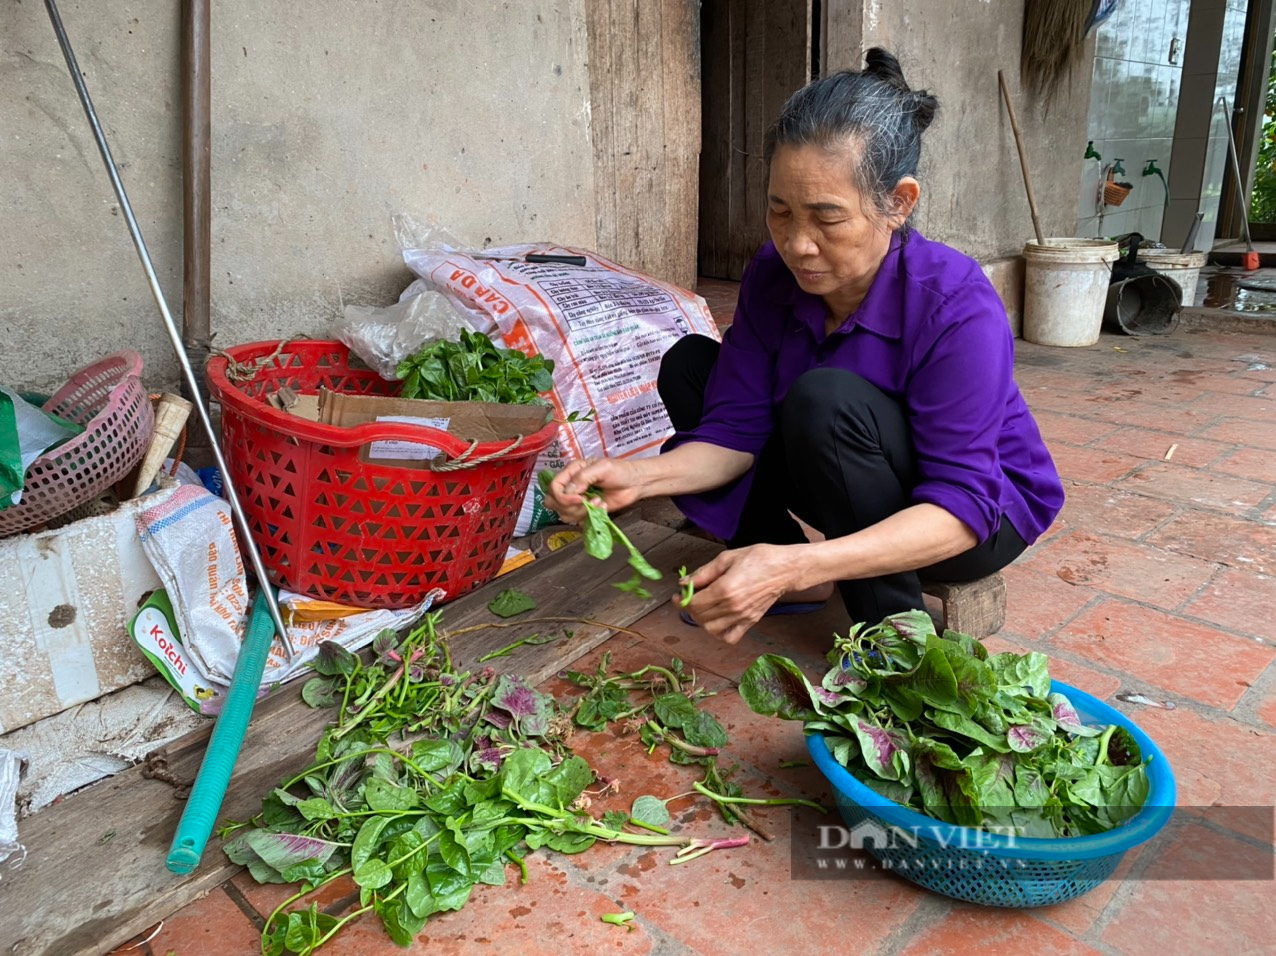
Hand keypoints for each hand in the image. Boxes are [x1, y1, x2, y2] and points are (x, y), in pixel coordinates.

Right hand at [542, 457, 642, 523]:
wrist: (635, 483)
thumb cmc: (620, 471)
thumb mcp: (602, 468)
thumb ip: (583, 477)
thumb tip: (570, 491)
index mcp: (572, 472)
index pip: (554, 487)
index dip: (563, 496)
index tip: (579, 498)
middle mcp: (572, 486)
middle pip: (553, 502)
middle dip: (569, 506)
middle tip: (587, 501)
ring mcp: (578, 500)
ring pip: (564, 513)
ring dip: (580, 512)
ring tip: (598, 503)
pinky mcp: (586, 511)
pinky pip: (577, 520)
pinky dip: (588, 517)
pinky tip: (601, 507)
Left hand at [676, 544, 801, 644]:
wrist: (785, 569)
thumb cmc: (759, 558)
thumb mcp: (727, 558)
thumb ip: (704, 573)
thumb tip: (684, 583)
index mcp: (725, 589)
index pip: (694, 603)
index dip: (682, 600)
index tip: (679, 595)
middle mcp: (733, 607)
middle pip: (700, 617)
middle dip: (690, 608)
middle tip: (691, 597)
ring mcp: (742, 617)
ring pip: (711, 629)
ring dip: (703, 620)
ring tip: (704, 608)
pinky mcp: (751, 622)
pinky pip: (730, 637)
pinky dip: (720, 633)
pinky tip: (718, 620)